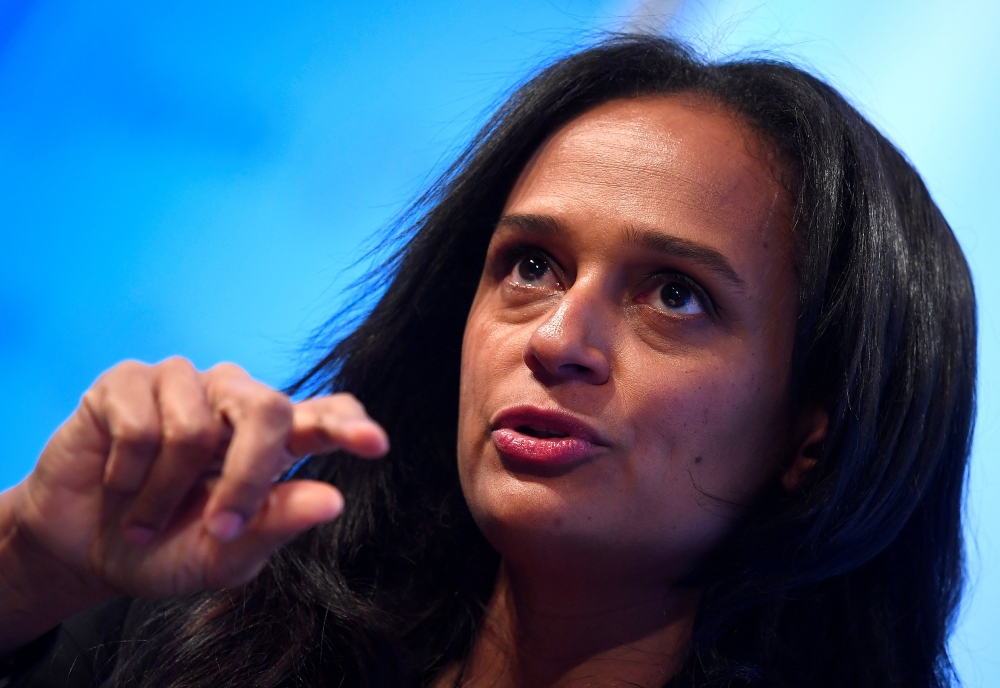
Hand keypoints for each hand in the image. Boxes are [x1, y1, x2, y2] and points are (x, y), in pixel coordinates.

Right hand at [0, 358, 386, 647]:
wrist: (84, 549)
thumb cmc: (166, 548)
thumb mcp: (224, 554)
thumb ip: (276, 524)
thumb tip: (332, 500)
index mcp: (274, 442)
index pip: (325, 415)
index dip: (349, 424)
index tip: (373, 443)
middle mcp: (236, 401)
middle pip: (269, 409)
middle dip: (248, 473)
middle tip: (220, 528)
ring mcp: (184, 384)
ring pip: (195, 426)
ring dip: (165, 492)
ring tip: (145, 516)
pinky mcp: (128, 382)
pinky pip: (139, 424)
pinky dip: (127, 473)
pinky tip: (119, 482)